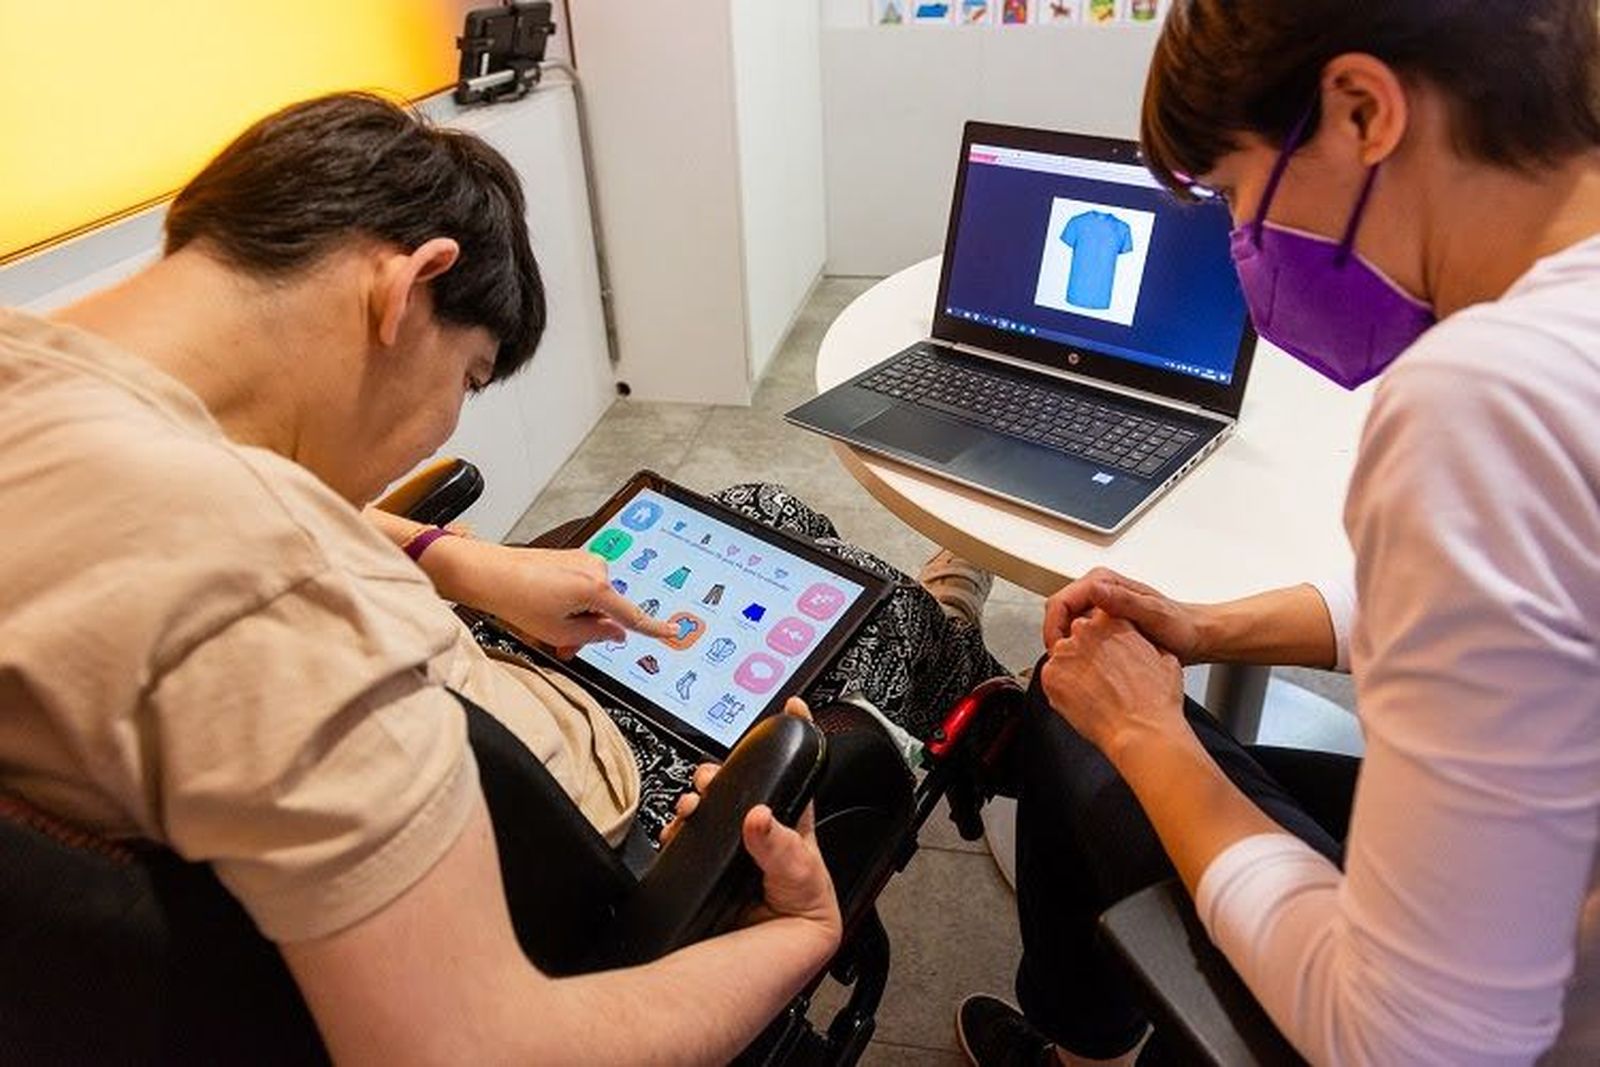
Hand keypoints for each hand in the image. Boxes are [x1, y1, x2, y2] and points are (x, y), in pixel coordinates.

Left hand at [435, 540, 675, 652]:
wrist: (489, 572)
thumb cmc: (517, 598)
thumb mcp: (559, 632)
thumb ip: (596, 635)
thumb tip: (616, 632)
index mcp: (597, 588)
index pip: (632, 616)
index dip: (654, 628)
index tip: (672, 631)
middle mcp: (596, 568)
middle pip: (608, 609)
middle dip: (590, 627)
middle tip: (563, 640)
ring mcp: (585, 560)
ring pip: (594, 599)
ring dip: (577, 614)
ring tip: (547, 621)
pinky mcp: (573, 557)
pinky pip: (583, 586)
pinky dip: (571, 600)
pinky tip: (546, 604)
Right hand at [662, 700, 840, 947]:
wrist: (751, 980)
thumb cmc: (790, 938)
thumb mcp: (799, 884)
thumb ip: (782, 848)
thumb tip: (759, 816)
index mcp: (795, 836)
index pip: (799, 780)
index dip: (801, 739)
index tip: (796, 707)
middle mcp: (763, 841)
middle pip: (746, 788)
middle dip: (728, 771)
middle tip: (715, 773)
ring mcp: (730, 853)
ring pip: (714, 807)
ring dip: (701, 796)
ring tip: (696, 801)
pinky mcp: (701, 867)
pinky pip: (687, 835)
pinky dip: (678, 828)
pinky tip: (677, 830)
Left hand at [1041, 609, 1184, 759]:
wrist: (1141, 731)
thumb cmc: (1155, 701)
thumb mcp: (1166, 659)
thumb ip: (1148, 644)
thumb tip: (1144, 647)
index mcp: (1112, 620)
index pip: (1096, 618)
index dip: (1102, 639)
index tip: (1107, 653)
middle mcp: (1085, 631)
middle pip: (1077, 635)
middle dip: (1086, 652)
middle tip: (1101, 675)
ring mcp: (1065, 652)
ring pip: (1063, 656)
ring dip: (1073, 669)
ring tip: (1093, 691)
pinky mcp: (1050, 675)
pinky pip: (1051, 677)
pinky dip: (1063, 688)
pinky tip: (1083, 700)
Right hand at [1043, 567, 1208, 663]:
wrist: (1194, 636)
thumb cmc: (1180, 627)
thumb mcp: (1153, 613)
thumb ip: (1123, 600)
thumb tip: (1095, 590)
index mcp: (1103, 582)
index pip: (1060, 601)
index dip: (1053, 628)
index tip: (1058, 651)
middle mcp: (1099, 590)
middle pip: (1059, 612)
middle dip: (1057, 638)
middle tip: (1064, 662)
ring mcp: (1099, 605)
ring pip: (1066, 624)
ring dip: (1067, 644)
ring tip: (1076, 664)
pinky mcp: (1102, 621)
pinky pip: (1078, 633)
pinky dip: (1078, 648)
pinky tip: (1088, 662)